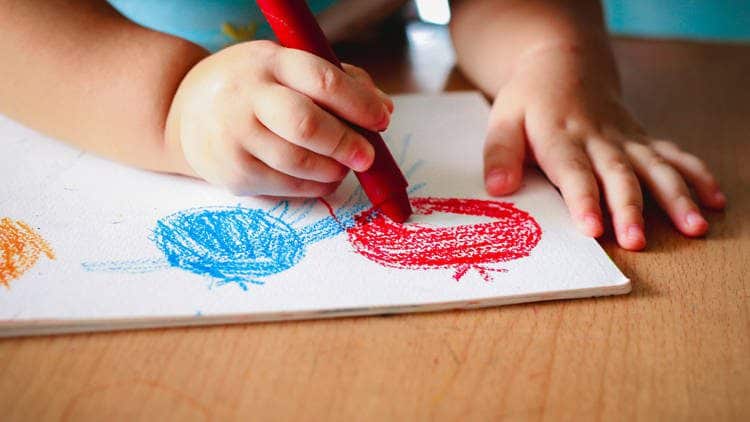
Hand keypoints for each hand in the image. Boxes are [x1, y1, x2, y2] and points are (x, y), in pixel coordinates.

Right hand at [165, 40, 392, 196]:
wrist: (184, 111)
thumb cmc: (252, 87)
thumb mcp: (287, 67)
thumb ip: (338, 81)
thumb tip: (382, 109)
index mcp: (270, 62)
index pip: (322, 80)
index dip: (359, 104)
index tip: (381, 119)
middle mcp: (248, 97)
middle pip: (307, 126)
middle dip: (346, 144)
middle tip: (367, 157)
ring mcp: (235, 137)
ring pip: (298, 162)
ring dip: (333, 170)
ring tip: (343, 167)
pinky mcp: (232, 172)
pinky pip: (285, 187)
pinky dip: (314, 187)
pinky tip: (322, 178)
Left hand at [482, 43, 725, 249]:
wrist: (564, 64)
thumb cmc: (529, 100)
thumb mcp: (502, 120)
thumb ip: (499, 153)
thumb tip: (498, 188)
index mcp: (560, 138)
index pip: (572, 173)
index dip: (583, 201)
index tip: (593, 228)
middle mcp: (597, 140)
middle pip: (618, 175)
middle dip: (630, 208)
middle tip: (637, 240)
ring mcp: (625, 139)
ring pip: (654, 167)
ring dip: (676, 197)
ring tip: (693, 227)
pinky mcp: (641, 140)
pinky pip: (673, 155)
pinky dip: (696, 175)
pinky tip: (713, 200)